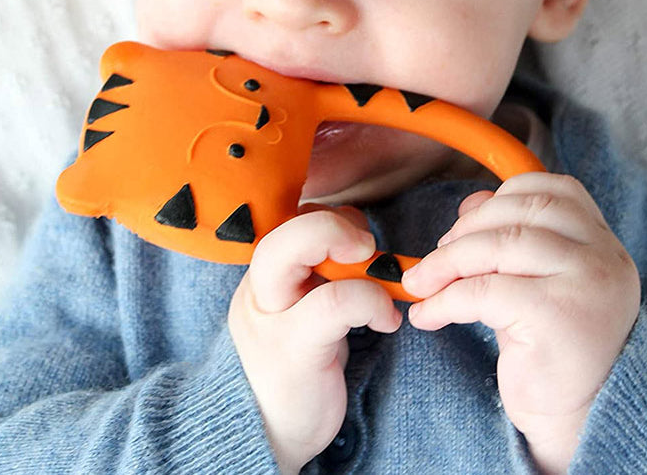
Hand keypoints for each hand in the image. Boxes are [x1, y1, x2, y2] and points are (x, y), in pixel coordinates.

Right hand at [228, 206, 401, 473]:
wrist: (264, 431)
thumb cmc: (295, 362)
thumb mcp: (301, 307)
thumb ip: (319, 272)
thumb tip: (359, 236)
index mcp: (263, 273)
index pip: (287, 219)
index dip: (328, 216)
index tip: (359, 239)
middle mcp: (260, 289)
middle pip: (280, 233)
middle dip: (330, 226)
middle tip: (366, 246)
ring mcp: (272, 318)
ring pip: (292, 255)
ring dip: (354, 261)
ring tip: (383, 285)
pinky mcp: (294, 349)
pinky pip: (333, 303)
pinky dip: (372, 300)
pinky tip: (387, 321)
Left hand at [401, 173, 639, 474]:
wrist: (575, 416)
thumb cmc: (547, 342)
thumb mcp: (532, 277)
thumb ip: (512, 233)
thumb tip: (470, 203)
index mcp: (601, 239)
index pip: (551, 189)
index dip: (499, 198)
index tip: (464, 223)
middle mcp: (603, 256)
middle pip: (520, 212)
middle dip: (465, 230)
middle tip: (434, 259)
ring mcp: (586, 284)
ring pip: (498, 246)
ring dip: (446, 262)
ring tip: (420, 284)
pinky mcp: (558, 317)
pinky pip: (483, 291)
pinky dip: (444, 300)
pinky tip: (427, 315)